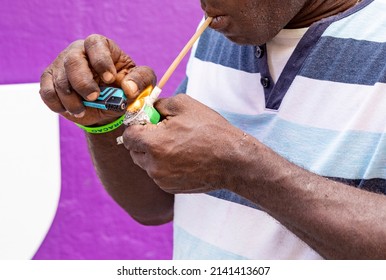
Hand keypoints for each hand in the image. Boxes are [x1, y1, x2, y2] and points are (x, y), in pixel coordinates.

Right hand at [39, 34, 155, 125]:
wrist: (108, 105)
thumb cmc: (125, 88)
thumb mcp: (142, 83)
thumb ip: (141, 81)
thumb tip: (128, 88)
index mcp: (101, 47)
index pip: (95, 44)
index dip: (101, 60)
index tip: (109, 79)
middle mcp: (78, 52)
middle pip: (73, 61)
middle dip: (83, 83)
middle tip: (94, 98)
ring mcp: (61, 65)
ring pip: (59, 79)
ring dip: (72, 99)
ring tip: (83, 110)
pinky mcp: (49, 80)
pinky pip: (47, 91)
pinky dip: (58, 104)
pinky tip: (72, 110)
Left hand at [122, 94, 246, 192]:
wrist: (233, 161)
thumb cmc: (211, 131)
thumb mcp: (184, 105)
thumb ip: (159, 104)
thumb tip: (147, 108)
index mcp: (154, 143)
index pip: (127, 135)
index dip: (137, 126)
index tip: (149, 122)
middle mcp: (153, 165)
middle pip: (134, 150)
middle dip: (144, 140)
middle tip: (164, 133)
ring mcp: (161, 179)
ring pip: (146, 163)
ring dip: (154, 154)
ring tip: (177, 146)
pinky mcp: (169, 188)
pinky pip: (158, 174)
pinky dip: (164, 166)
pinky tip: (183, 158)